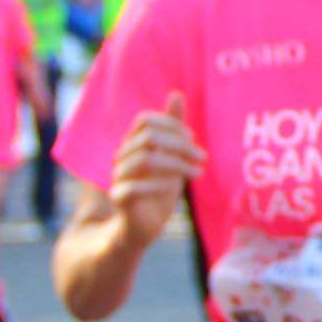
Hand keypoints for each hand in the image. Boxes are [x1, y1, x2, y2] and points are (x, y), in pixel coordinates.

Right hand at [107, 93, 201, 245]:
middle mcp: (122, 157)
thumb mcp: (171, 156)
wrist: (140, 227)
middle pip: (149, 137)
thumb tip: (176, 94)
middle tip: (202, 157)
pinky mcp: (120, 199)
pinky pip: (134, 187)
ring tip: (198, 172)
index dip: (172, 125)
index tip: (192, 138)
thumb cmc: (157, 189)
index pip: (145, 120)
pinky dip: (159, 185)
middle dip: (180, 144)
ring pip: (145, 159)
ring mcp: (119, 177)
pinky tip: (177, 188)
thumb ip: (172, 128)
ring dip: (177, 164)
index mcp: (133, 144)